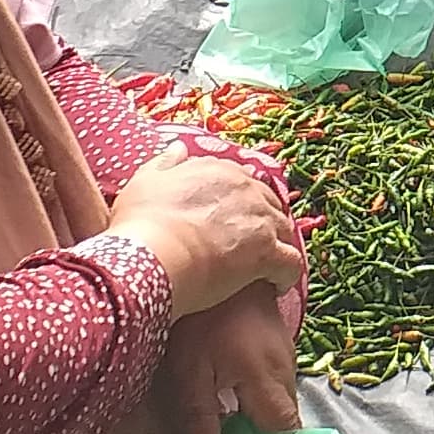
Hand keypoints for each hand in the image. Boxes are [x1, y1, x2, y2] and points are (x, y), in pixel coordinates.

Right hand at [104, 145, 299, 306]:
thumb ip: (165, 162)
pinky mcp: (267, 253)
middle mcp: (246, 188)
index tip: (232, 220)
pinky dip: (287, 275)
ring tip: (266, 267)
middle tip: (251, 245)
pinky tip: (277, 286)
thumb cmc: (141, 223)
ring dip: (278, 246)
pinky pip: (291, 263)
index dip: (241, 202)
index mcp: (218, 169)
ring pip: (284, 230)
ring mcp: (260, 220)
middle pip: (268, 203)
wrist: (150, 256)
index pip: (242, 181)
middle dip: (264, 222)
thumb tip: (180, 147)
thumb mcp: (145, 182)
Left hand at [160, 282, 304, 433]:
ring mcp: (284, 357)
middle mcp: (283, 372)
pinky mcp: (277, 347)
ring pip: (280, 410)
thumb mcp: (189, 367)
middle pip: (284, 428)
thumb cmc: (202, 314)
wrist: (226, 261)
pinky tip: (238, 419)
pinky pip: (276, 391)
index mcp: (265, 381)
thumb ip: (200, 414)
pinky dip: (262, 415)